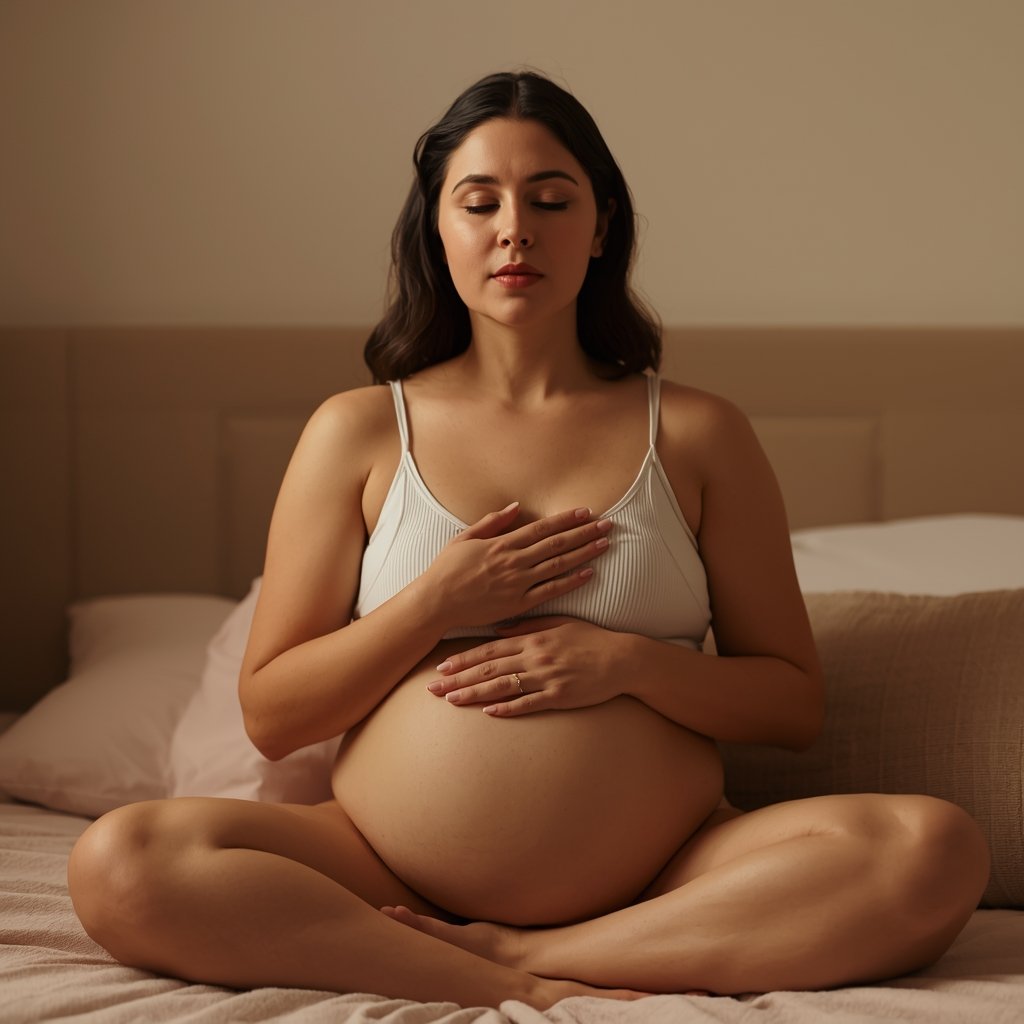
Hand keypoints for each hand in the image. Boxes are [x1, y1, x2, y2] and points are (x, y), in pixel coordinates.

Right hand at [422, 504, 611, 630]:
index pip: (542, 528)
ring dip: (585, 553)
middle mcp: (514, 561)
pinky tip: (589, 573)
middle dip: (585, 533)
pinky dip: (571, 581)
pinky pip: (551, 591)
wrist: (436, 603)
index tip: (586, 512)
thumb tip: (516, 507)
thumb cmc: (447, 569)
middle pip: (557, 544)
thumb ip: (492, 522)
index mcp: (502, 543)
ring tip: (605, 544)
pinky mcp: (518, 604)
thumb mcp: (464, 537)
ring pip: (559, 565)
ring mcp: (518, 583)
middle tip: (608, 525)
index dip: (566, 519)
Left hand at [426, 616, 624, 715]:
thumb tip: (498, 628)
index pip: (491, 648)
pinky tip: (489, 713)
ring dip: (475, 694)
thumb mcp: (559, 623)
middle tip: (433, 688)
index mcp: (533, 638)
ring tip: (452, 701)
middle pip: (489, 668)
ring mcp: (547, 677)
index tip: (441, 666)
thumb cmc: (591, 639)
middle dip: (459, 678)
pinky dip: (508, 708)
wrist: (622, 659)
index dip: (464, 658)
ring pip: (503, 686)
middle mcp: (536, 656)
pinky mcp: (560, 696)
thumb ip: (528, 625)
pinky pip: (529, 704)